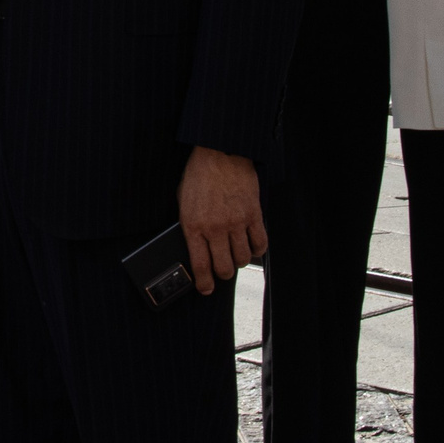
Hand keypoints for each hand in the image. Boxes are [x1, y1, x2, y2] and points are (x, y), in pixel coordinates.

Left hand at [177, 148, 266, 295]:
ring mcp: (236, 222)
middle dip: (223, 274)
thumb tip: (194, 250)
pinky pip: (260, 243)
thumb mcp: (183, 202)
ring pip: (243, 259)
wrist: (220, 153)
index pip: (200, 265)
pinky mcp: (253, 214)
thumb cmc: (199, 175)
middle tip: (222, 270)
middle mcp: (215, 228)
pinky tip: (252, 247)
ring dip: (239, 262)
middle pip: (224, 267)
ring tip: (236, 256)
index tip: (206, 289)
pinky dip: (257, 250)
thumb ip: (190, 227)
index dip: (204, 283)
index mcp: (194, 226)